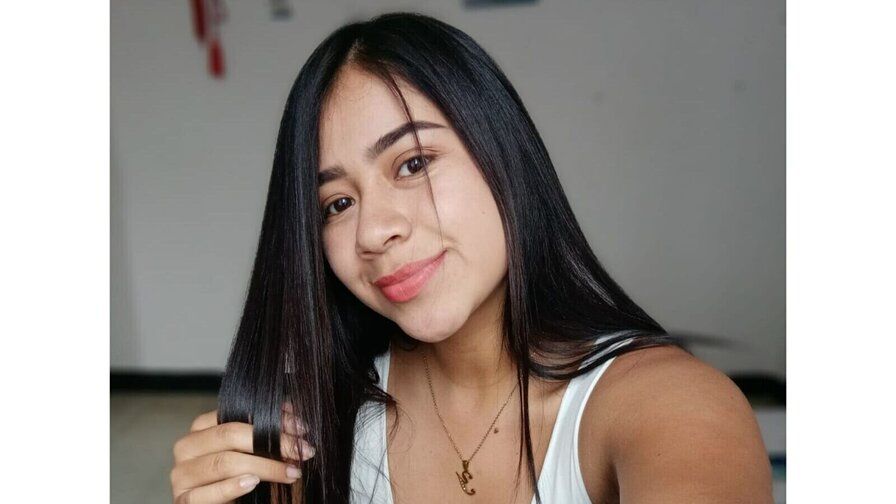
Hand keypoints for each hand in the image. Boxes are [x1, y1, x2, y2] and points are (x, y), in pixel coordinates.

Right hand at [170, 403, 315, 503]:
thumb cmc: (240, 475)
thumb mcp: (254, 450)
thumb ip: (267, 428)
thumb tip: (290, 409)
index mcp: (202, 427)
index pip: (235, 414)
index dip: (271, 419)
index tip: (301, 429)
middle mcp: (188, 446)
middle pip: (229, 434)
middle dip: (272, 442)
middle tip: (301, 451)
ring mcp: (182, 474)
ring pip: (224, 462)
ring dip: (264, 467)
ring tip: (291, 472)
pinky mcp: (183, 500)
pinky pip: (206, 493)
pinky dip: (231, 487)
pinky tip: (252, 483)